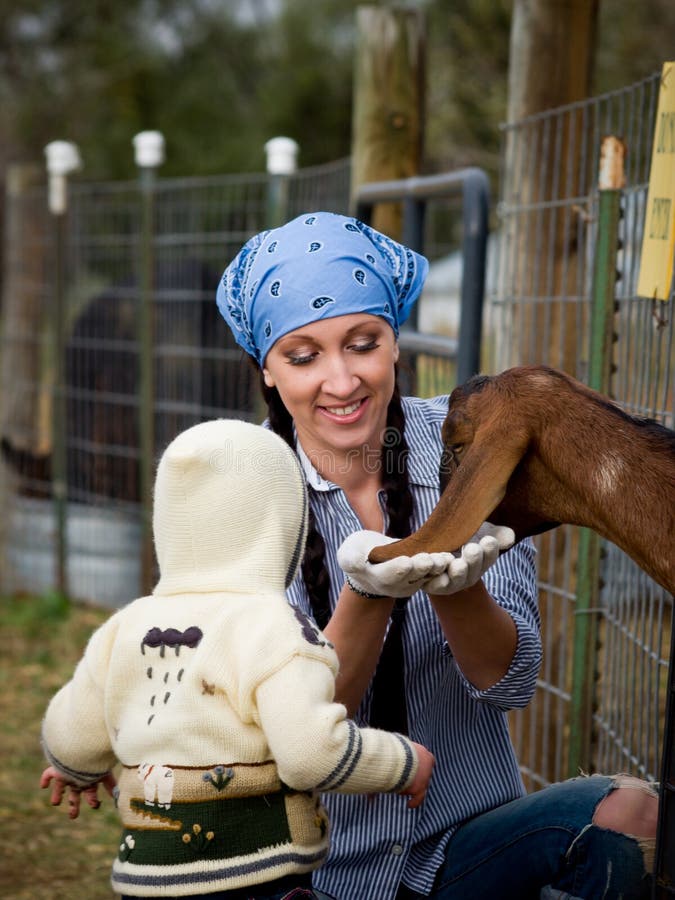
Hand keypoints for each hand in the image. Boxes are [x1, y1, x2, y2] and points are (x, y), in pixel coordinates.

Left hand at [40, 766, 116, 818]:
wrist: (84, 748)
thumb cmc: (95, 761)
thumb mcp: (104, 774)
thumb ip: (110, 786)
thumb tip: (118, 798)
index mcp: (89, 781)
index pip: (91, 794)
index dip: (93, 801)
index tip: (95, 805)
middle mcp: (77, 779)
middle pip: (75, 794)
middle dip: (74, 805)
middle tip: (73, 816)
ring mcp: (67, 775)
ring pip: (61, 787)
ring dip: (58, 795)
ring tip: (55, 803)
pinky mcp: (57, 771)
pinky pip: (48, 775)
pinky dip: (45, 780)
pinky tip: (43, 786)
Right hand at [338, 530, 456, 598]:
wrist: (368, 559)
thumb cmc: (356, 553)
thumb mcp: (348, 554)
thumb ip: (351, 559)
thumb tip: (357, 562)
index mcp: (377, 578)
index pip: (388, 575)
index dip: (398, 569)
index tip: (407, 562)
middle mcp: (396, 585)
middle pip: (411, 577)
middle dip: (421, 568)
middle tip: (430, 559)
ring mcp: (411, 582)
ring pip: (426, 575)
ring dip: (437, 568)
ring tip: (446, 558)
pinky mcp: (423, 576)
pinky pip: (435, 572)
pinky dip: (443, 566)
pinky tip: (452, 556)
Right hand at [402, 742, 434, 808]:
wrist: (400, 758)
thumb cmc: (398, 748)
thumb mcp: (403, 744)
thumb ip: (403, 748)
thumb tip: (394, 748)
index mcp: (426, 755)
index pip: (428, 761)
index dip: (421, 766)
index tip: (416, 769)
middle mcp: (428, 768)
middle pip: (425, 774)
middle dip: (417, 777)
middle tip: (409, 780)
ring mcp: (425, 778)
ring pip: (421, 785)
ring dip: (413, 788)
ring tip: (404, 790)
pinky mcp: (419, 788)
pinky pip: (418, 798)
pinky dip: (414, 802)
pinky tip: (409, 805)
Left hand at [423, 523, 514, 595]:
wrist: (429, 539)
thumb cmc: (458, 533)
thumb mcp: (478, 529)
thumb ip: (495, 533)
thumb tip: (509, 538)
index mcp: (479, 564)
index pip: (488, 559)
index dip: (490, 551)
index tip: (488, 540)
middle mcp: (465, 577)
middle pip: (472, 573)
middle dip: (474, 561)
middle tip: (472, 548)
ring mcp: (446, 583)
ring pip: (452, 583)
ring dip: (456, 573)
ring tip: (456, 562)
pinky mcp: (427, 584)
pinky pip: (430, 584)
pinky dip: (431, 576)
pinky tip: (431, 563)